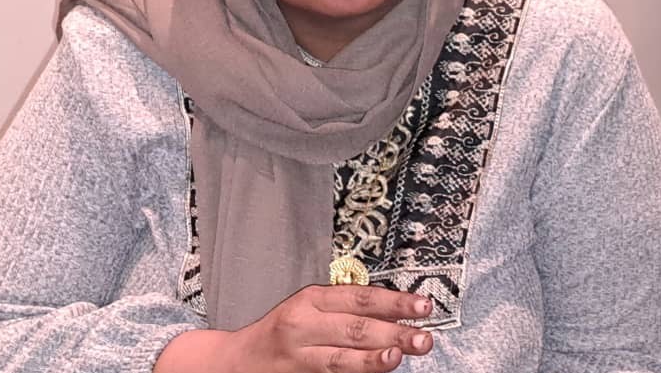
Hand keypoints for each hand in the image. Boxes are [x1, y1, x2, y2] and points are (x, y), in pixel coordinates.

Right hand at [227, 283, 433, 372]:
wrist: (236, 362)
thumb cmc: (281, 333)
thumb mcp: (308, 309)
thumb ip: (343, 310)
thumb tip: (393, 314)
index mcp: (311, 299)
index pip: (360, 298)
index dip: (394, 302)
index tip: (423, 305)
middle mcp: (304, 324)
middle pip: (355, 327)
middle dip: (393, 331)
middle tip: (424, 336)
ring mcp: (299, 355)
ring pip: (343, 357)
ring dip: (376, 357)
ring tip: (401, 354)